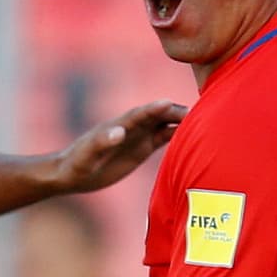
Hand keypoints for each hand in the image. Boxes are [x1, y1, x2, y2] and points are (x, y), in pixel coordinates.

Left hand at [52, 100, 185, 193]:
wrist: (72, 173)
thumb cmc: (76, 163)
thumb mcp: (86, 155)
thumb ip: (101, 142)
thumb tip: (119, 131)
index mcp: (118, 126)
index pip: (139, 114)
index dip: (154, 109)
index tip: (169, 103)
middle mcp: (131, 128)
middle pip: (157, 116)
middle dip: (176, 113)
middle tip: (198, 113)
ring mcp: (138, 137)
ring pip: (163, 125)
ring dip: (180, 122)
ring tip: (204, 122)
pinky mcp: (141, 148)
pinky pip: (162, 138)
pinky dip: (177, 135)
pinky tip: (193, 137)